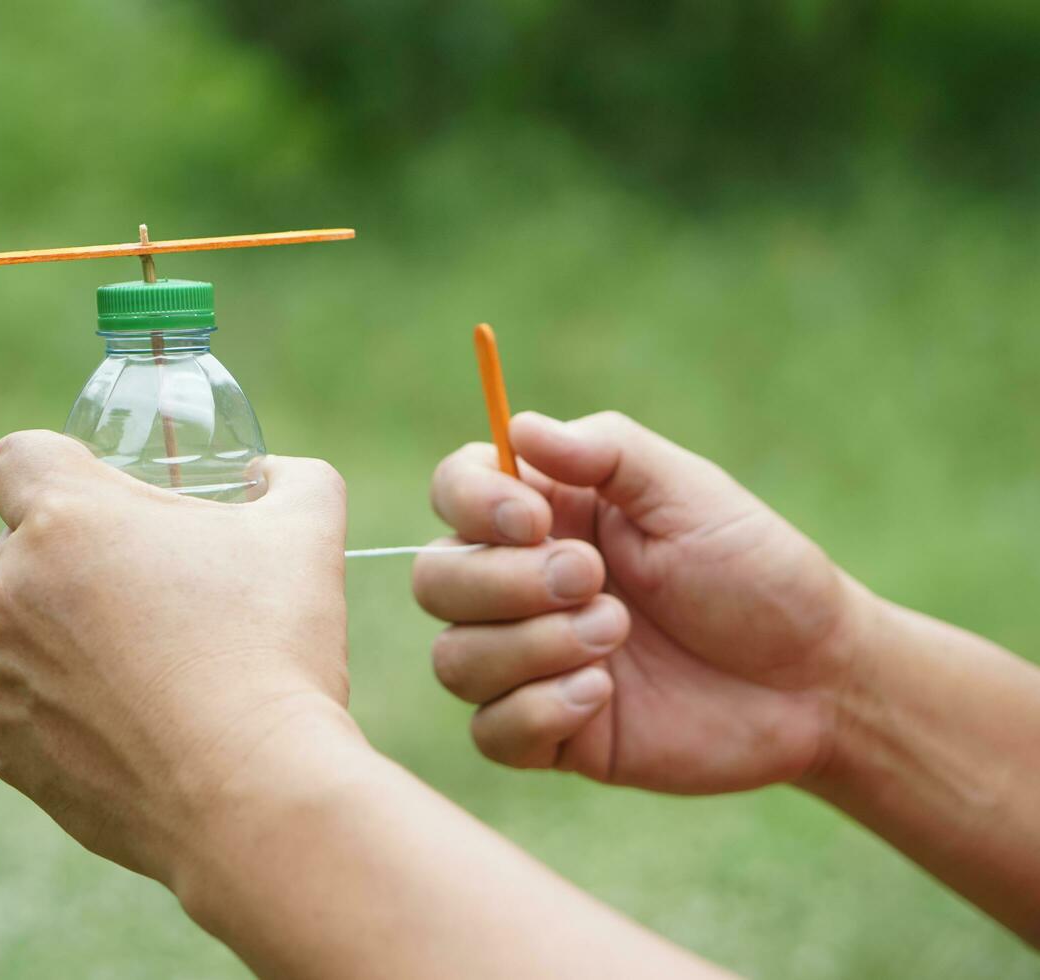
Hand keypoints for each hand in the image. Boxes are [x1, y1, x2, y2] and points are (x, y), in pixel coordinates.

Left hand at [0, 431, 356, 882]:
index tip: (112, 501)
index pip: (17, 457)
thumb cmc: (274, 650)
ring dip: (71, 633)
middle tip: (160, 589)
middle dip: (80, 556)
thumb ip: (292, 478)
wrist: (254, 794)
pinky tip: (138, 724)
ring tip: (159, 668)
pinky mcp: (4, 746)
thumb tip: (271, 475)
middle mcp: (11, 590)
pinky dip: (66, 706)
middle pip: (24, 545)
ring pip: (22, 627)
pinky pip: (23, 702)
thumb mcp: (305, 532)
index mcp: (67, 519)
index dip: (64, 467)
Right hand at [413, 411, 863, 792]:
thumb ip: (605, 451)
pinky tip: (603, 696)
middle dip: (504, 584)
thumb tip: (518, 426)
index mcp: (547, 515)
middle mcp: (521, 585)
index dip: (471, 503)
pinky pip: (489, 732)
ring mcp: (529, 662)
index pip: (453, 491)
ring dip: (529, 647)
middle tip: (594, 581)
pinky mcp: (550, 733)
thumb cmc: (756, 571)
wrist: (815, 679)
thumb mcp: (690, 492)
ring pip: (453, 659)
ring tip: (616, 636)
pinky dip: (536, 712)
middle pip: (434, 579)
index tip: (534, 521)